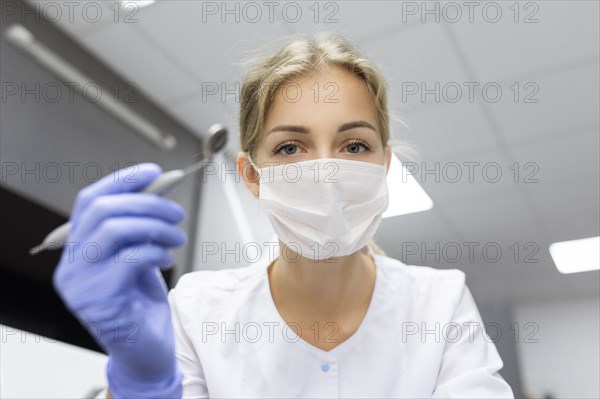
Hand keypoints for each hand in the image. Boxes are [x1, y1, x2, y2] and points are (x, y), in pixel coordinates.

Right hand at [52, 163, 185, 397]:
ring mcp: (80, 284)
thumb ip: (142, 222)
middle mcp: (71, 265)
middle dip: (147, 203)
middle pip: (103, 210)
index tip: (154, 172)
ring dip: (155, 225)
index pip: (89, 200)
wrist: (145, 350)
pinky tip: (166, 258)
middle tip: (176, 213)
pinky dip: (156, 251)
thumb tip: (160, 184)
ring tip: (177, 236)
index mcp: (77, 249)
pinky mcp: (100, 300)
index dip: (122, 180)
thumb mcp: (140, 253)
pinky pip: (130, 258)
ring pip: (115, 229)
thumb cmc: (141, 302)